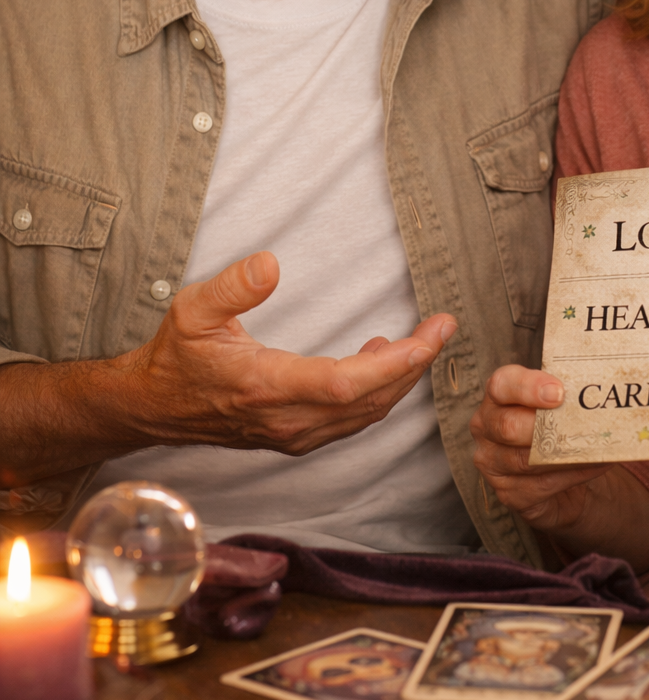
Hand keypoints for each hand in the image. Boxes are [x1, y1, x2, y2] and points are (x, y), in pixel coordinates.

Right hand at [123, 251, 455, 454]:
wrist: (154, 407)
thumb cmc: (176, 356)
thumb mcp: (192, 309)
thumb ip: (232, 287)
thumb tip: (271, 263)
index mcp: (267, 388)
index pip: (347, 383)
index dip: (395, 363)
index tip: (430, 336)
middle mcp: (287, 420)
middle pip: (370, 401)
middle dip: (414, 364)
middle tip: (444, 326)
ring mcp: (294, 434)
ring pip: (365, 414)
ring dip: (400, 379)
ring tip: (424, 338)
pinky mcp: (296, 436)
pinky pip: (352, 419)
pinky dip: (378, 392)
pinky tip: (382, 357)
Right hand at [468, 364, 648, 563]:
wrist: (555, 474)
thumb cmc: (554, 427)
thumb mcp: (556, 404)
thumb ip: (570, 392)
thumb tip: (608, 387)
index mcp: (497, 397)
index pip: (501, 385)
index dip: (528, 387)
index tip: (559, 392)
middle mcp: (486, 429)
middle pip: (508, 427)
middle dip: (543, 424)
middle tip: (578, 420)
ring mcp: (493, 464)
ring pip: (527, 460)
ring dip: (567, 452)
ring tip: (599, 443)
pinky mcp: (510, 494)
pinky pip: (543, 484)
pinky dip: (575, 473)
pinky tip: (598, 464)